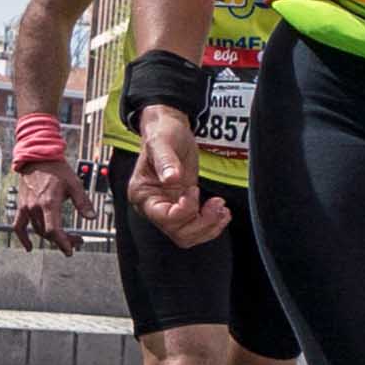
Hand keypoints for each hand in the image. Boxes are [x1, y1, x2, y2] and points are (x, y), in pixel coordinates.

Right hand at [13, 157, 80, 251]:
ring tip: (65, 238)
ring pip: (37, 230)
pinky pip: (18, 225)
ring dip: (50, 238)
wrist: (37, 158)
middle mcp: (36, 207)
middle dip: (63, 240)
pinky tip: (29, 247)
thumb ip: (82, 202)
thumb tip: (91, 217)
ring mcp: (27, 207)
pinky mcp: (22, 206)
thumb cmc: (57, 170)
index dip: (62, 242)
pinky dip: (22, 237)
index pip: (54, 230)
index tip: (70, 250)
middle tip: (76, 241)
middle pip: (47, 232)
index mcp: (49, 203)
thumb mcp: (75, 184)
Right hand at [130, 111, 218, 246]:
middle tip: (218, 203)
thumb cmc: (163, 133)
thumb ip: (166, 161)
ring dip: (209, 226)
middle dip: (201, 222)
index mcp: (142, 194)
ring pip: (187, 235)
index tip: (194, 189)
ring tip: (222, 209)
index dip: (184, 209)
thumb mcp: (162, 142)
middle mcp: (153, 206)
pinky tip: (221, 211)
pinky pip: (195, 227)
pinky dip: (211, 224)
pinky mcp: (182, 206)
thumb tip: (171, 178)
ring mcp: (168, 207)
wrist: (170, 129)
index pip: (164, 217)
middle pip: (178, 232)